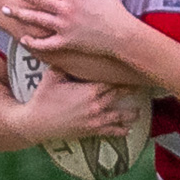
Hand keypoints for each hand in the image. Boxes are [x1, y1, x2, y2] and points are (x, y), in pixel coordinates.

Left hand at [1, 0, 135, 58]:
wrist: (122, 35)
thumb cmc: (115, 11)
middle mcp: (66, 9)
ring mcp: (64, 26)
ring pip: (36, 18)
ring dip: (19, 13)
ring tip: (4, 9)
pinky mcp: (67, 42)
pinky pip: (46, 43)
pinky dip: (34, 42)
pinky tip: (22, 38)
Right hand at [22, 69, 141, 142]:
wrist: (37, 122)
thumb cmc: (43, 98)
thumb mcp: (52, 76)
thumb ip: (64, 64)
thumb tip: (66, 48)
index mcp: (90, 90)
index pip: (113, 81)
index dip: (124, 77)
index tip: (133, 72)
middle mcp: (97, 105)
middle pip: (120, 95)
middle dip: (131, 91)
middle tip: (142, 86)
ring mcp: (96, 119)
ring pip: (120, 116)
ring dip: (131, 114)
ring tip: (139, 111)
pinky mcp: (91, 131)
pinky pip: (110, 131)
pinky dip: (121, 131)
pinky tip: (128, 130)